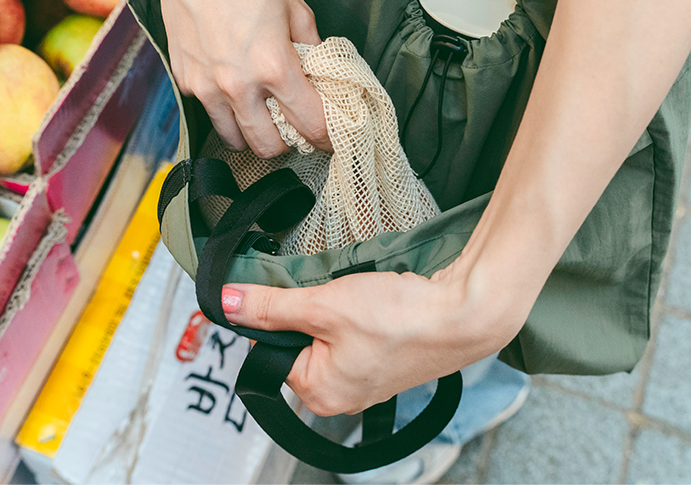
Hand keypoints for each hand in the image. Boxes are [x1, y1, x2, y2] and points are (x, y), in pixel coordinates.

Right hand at [149, 0, 330, 157]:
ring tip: (263, 114)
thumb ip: (310, 46)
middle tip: (295, 126)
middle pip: (268, 147)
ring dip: (252, 133)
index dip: (326, 134)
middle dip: (287, 142)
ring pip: (234, 138)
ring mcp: (206, 86)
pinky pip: (209, 110)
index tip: (331, 134)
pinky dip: (224, 107)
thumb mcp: (294, 5)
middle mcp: (238, 85)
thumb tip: (320, 71)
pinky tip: (232, 84)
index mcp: (273, 67)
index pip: (309, 123)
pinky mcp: (184, 79)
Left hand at [220, 262, 523, 416]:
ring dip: (338, 308)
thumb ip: (271, 306)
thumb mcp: (323, 304)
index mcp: (318, 392)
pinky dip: (360, 313)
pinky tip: (379, 304)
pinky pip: (353, 333)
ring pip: (327, 332)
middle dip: (313, 309)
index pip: (270, 345)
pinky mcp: (384, 362)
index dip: (280, 312)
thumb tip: (225, 304)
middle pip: (298, 339)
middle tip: (341, 296)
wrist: (465, 313)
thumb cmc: (400, 317)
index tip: (302, 294)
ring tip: (365, 300)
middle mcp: (339, 396)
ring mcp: (363, 380)